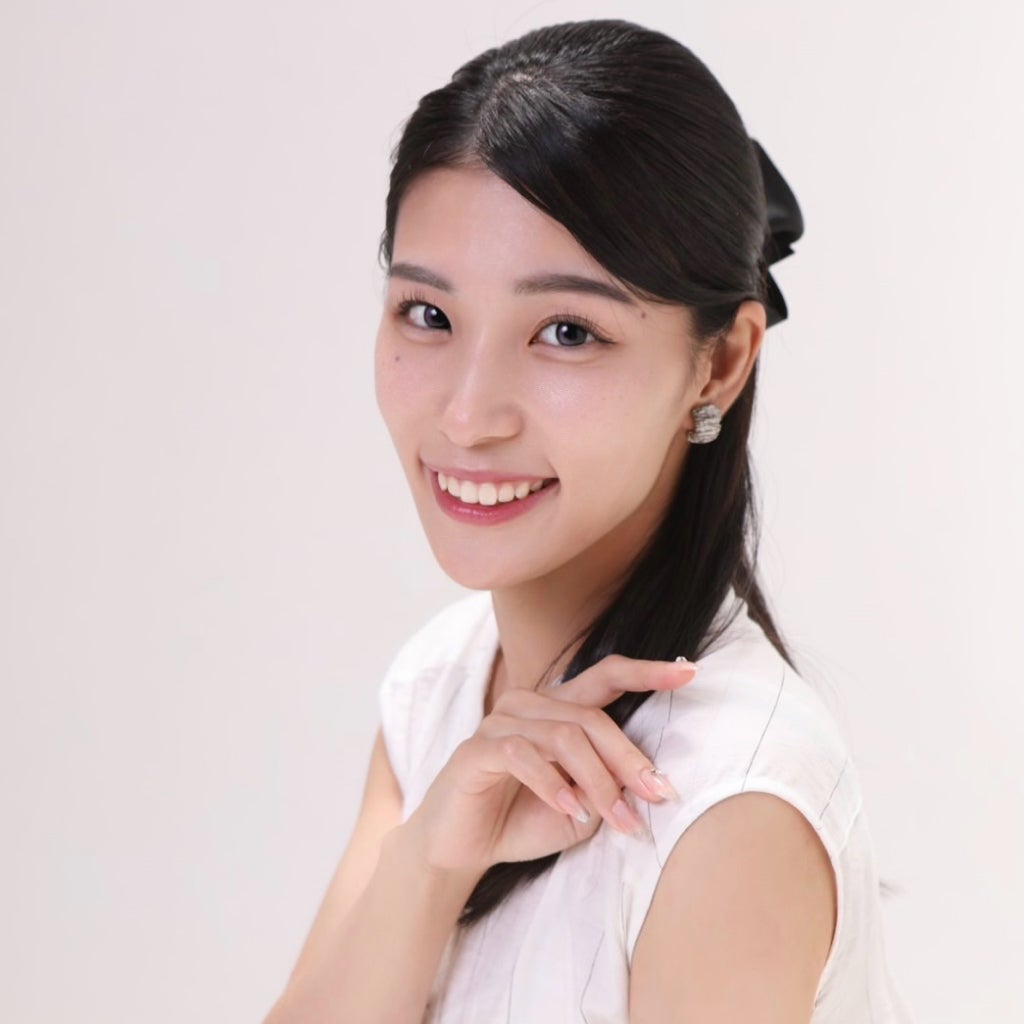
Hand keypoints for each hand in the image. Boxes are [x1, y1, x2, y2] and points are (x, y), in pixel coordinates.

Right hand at [402, 655, 697, 876]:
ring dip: (598, 781)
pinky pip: (523, 754)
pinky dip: (553, 783)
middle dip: (629, 759)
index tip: (688, 670)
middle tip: (656, 795)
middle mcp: (530, 704)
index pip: (605, 675)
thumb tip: (647, 783)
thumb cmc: (523, 820)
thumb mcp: (580, 806)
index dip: (646, 671)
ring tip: (615, 818)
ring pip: (565, 736)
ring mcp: (500, 722)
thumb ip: (607, 786)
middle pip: (592, 716)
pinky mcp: (477, 749)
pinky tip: (570, 809)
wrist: (463, 850)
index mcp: (558, 709)